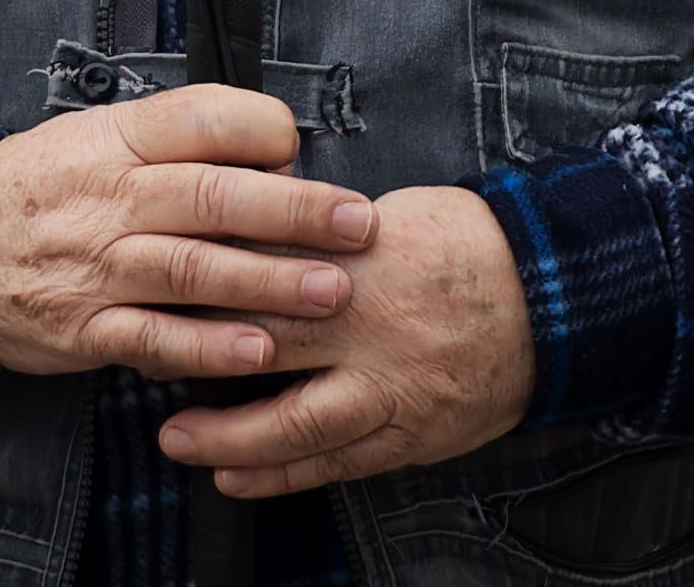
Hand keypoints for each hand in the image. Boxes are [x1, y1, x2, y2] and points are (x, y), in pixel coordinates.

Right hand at [0, 84, 379, 380]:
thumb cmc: (49, 187)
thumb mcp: (99, 135)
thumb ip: (179, 141)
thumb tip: (276, 156)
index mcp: (120, 140)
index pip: (200, 118)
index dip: (259, 129)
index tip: (301, 150)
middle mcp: (112, 198)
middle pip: (213, 198)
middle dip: (294, 213)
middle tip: (358, 224)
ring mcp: (98, 266)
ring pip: (193, 271)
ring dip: (268, 284)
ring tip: (330, 292)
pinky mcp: (86, 327)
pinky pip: (155, 338)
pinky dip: (207, 348)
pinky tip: (258, 353)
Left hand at [153, 185, 533, 496]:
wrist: (552, 296)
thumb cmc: (470, 245)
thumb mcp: (390, 215)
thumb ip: (324, 235)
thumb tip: (259, 234)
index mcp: (357, 262)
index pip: (261, 273)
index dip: (202, 286)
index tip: (155, 287)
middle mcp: (366, 329)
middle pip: (260, 349)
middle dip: (193, 362)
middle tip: (141, 363)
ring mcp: (390, 389)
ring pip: (293, 425)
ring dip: (228, 439)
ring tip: (179, 441)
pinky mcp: (411, 432)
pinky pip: (336, 464)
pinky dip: (283, 475)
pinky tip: (240, 477)